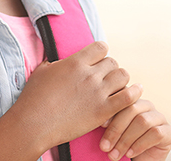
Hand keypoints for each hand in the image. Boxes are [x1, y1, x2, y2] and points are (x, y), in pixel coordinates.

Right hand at [16, 41, 142, 149]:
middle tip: (105, 79)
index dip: (101, 54)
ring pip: (123, 76)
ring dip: (121, 80)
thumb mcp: (42, 71)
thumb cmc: (33, 98)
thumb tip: (59, 59)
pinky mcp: (103, 111)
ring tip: (115, 87)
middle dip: (110, 69)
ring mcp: (97, 92)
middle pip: (113, 62)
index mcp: (76, 62)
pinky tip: (136, 92)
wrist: (33, 124)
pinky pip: (128, 97)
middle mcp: (89, 74)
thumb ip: (55, 62)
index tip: (98, 62)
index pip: (101, 47)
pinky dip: (134, 93)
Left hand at [99, 98, 170, 160]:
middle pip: (132, 109)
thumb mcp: (113, 133)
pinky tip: (130, 153)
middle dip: (116, 129)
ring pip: (143, 121)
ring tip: (115, 155)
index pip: (123, 99)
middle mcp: (147, 106)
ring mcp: (160, 118)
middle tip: (104, 147)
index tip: (100, 125)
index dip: (112, 111)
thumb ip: (109, 123)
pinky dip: (140, 144)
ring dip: (126, 140)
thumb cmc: (122, 147)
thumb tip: (98, 120)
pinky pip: (155, 133)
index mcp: (133, 101)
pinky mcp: (169, 132)